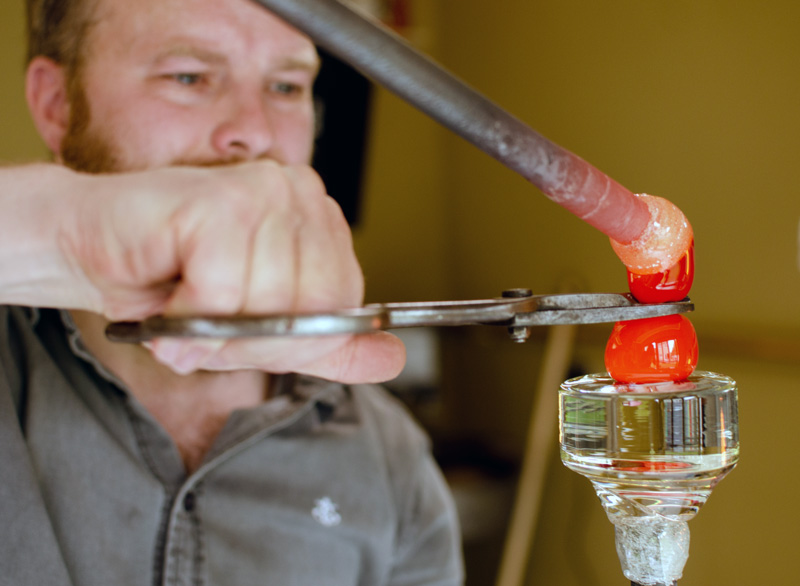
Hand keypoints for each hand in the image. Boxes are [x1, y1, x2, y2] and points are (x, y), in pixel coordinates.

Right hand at [4, 162, 404, 382]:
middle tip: (205, 323)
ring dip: (212, 329)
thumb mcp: (262, 327)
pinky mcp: (221, 201)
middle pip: (312, 311)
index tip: (243, 332)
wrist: (93, 245)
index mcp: (318, 218)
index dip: (291, 340)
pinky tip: (166, 285)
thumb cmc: (172, 280)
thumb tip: (391, 358)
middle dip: (251, 340)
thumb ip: (326, 344)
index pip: (343, 308)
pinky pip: (224, 293)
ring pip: (269, 306)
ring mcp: (265, 190)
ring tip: (182, 303)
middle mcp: (300, 193)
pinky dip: (186, 311)